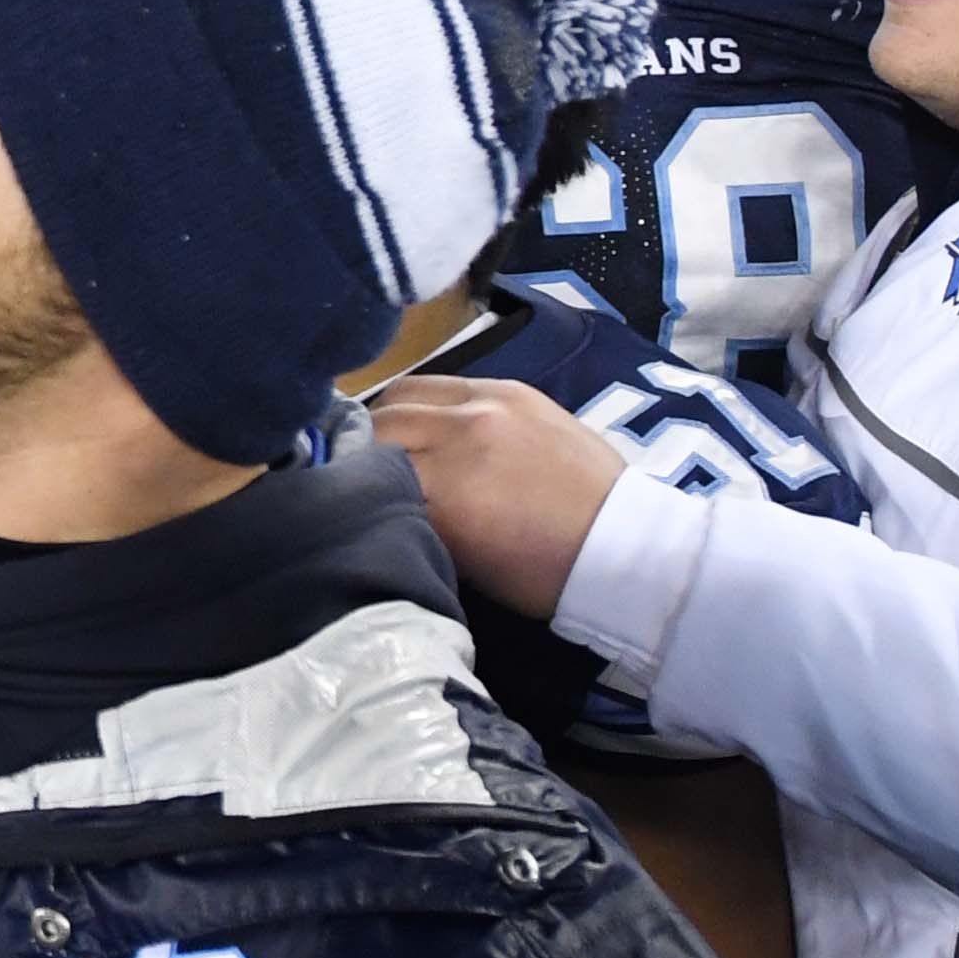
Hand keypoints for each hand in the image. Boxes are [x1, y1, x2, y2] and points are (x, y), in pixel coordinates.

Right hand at [365, 374, 630, 620]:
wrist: (622, 544)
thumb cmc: (537, 573)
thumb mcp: (457, 562)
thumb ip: (406, 520)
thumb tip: (365, 498)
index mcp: (446, 492)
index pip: (360, 472)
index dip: (342, 485)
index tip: (336, 498)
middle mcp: (460, 434)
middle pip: (373, 427)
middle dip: (360, 450)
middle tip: (359, 474)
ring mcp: (487, 403)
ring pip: (400, 396)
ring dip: (387, 421)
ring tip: (393, 446)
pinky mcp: (509, 388)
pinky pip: (441, 384)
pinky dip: (424, 406)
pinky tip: (430, 427)